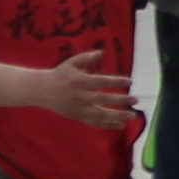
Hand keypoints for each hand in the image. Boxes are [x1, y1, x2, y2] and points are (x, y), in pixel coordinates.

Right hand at [18, 47, 140, 128]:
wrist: (43, 90)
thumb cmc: (60, 74)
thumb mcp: (71, 62)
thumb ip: (87, 58)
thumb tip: (102, 52)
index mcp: (80, 81)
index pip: (101, 82)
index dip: (116, 81)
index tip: (130, 81)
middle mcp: (80, 96)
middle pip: (103, 99)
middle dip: (120, 100)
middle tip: (135, 100)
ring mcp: (79, 109)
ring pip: (100, 115)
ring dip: (117, 116)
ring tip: (132, 116)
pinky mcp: (78, 117)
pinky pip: (95, 123)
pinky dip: (108, 125)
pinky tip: (121, 125)